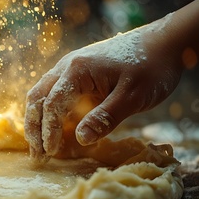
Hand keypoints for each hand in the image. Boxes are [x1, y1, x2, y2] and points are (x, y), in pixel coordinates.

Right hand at [25, 22, 182, 161]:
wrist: (164, 43)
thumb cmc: (152, 67)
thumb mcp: (132, 96)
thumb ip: (106, 117)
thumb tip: (81, 139)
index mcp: (77, 70)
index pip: (52, 104)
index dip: (49, 130)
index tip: (50, 152)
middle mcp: (67, 66)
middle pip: (38, 97)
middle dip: (34, 127)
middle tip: (37, 155)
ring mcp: (71, 69)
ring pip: (42, 94)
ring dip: (38, 120)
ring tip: (39, 146)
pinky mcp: (79, 75)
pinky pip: (56, 94)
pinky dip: (50, 113)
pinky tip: (54, 131)